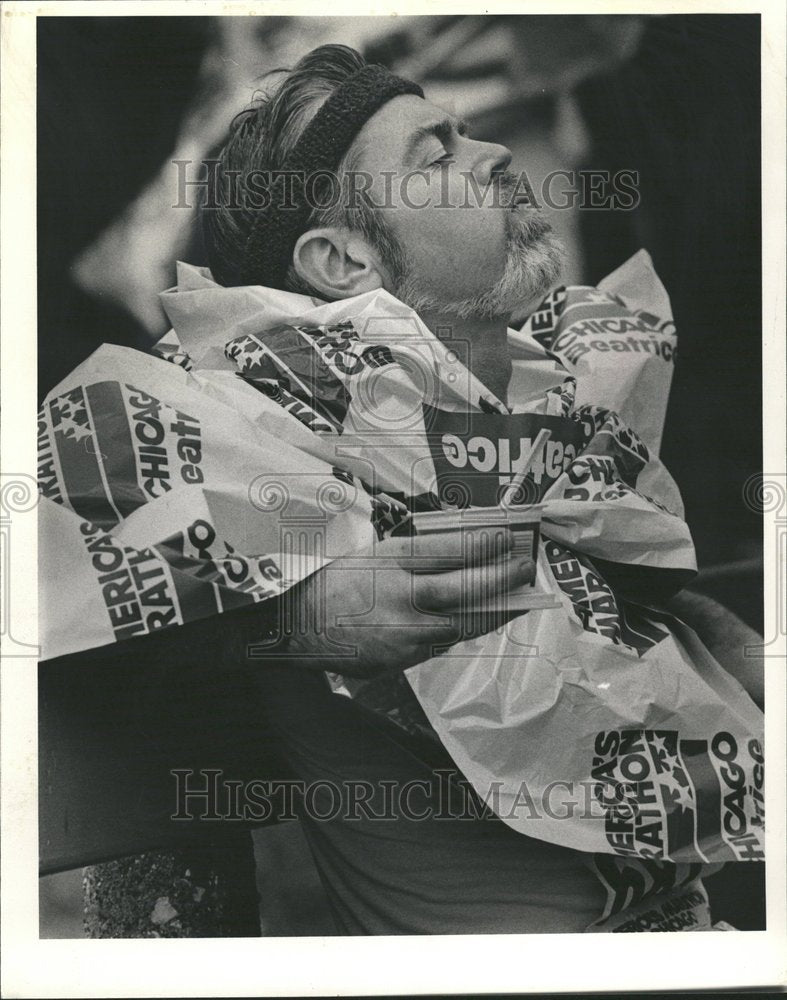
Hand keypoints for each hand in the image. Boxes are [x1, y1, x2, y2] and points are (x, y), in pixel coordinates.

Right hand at [247, 527, 534, 677]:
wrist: (299, 627)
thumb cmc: (339, 583)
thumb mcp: (373, 554)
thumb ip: (416, 557)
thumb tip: (466, 553)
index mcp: (390, 560)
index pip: (448, 550)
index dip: (484, 545)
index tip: (510, 539)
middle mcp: (401, 595)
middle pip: (465, 587)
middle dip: (503, 577)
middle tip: (527, 568)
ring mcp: (404, 631)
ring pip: (463, 622)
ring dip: (495, 610)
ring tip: (518, 599)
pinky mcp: (402, 658)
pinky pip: (443, 643)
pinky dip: (462, 631)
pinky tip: (479, 621)